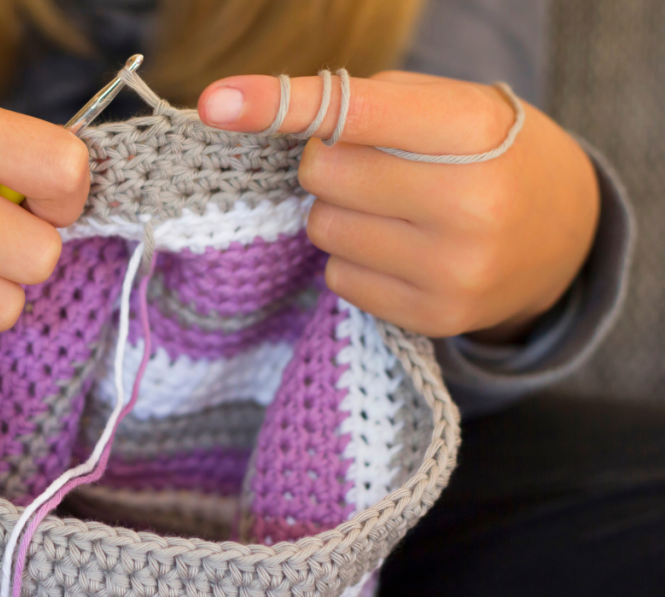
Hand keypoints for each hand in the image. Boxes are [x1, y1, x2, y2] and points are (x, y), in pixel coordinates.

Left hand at [198, 71, 598, 340]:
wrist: (560, 232)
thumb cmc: (485, 152)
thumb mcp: (448, 106)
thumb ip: (364, 105)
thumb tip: (252, 114)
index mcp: (474, 130)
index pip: (354, 111)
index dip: (281, 103)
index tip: (219, 102)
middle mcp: (470, 204)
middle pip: (324, 173)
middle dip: (330, 162)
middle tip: (376, 165)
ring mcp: (455, 269)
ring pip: (324, 229)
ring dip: (339, 213)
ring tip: (396, 209)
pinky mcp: (437, 317)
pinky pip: (339, 277)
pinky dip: (354, 258)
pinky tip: (401, 250)